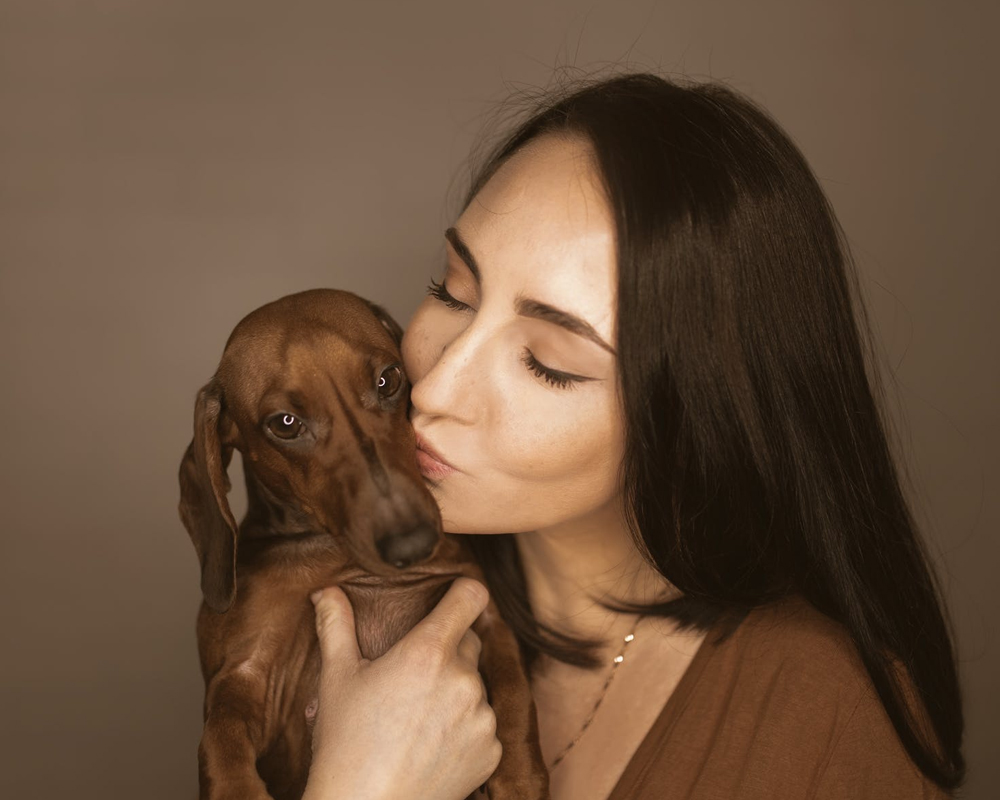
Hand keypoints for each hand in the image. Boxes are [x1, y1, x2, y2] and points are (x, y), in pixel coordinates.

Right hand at [302, 577, 501, 799]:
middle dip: (446, 651)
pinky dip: (465, 728)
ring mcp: (482, 716)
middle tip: (412, 677)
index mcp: (428, 651)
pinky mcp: (491, 749)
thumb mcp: (336, 679)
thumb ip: (336, 625)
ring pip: (476, 685)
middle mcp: (463, 679)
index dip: (462, 592)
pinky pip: (484, 723)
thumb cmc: (345, 745)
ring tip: (417, 718)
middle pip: (469, 642)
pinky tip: (432, 744)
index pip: (470, 597)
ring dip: (455, 692)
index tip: (453, 597)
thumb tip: (326, 592)